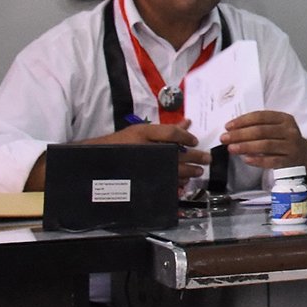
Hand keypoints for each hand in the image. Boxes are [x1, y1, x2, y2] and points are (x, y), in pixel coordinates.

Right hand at [91, 120, 207, 180]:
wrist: (99, 160)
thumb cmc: (122, 143)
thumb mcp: (141, 130)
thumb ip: (166, 129)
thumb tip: (188, 122)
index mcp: (143, 134)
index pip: (171, 134)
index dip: (186, 136)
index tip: (196, 141)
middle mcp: (145, 150)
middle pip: (176, 154)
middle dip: (195, 157)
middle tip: (206, 159)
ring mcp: (145, 167)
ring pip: (172, 171)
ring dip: (188, 172)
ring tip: (198, 172)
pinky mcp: (143, 181)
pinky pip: (163, 184)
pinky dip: (175, 184)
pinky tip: (183, 184)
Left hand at [220, 110, 306, 169]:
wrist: (305, 156)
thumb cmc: (284, 139)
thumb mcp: (278, 127)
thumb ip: (259, 125)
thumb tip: (233, 129)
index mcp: (284, 118)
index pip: (261, 116)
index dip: (242, 121)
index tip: (228, 126)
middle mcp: (289, 131)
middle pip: (261, 131)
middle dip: (240, 134)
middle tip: (224, 138)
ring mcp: (290, 146)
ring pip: (265, 146)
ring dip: (246, 147)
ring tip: (231, 148)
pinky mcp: (289, 161)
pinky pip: (271, 161)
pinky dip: (257, 160)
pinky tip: (245, 159)